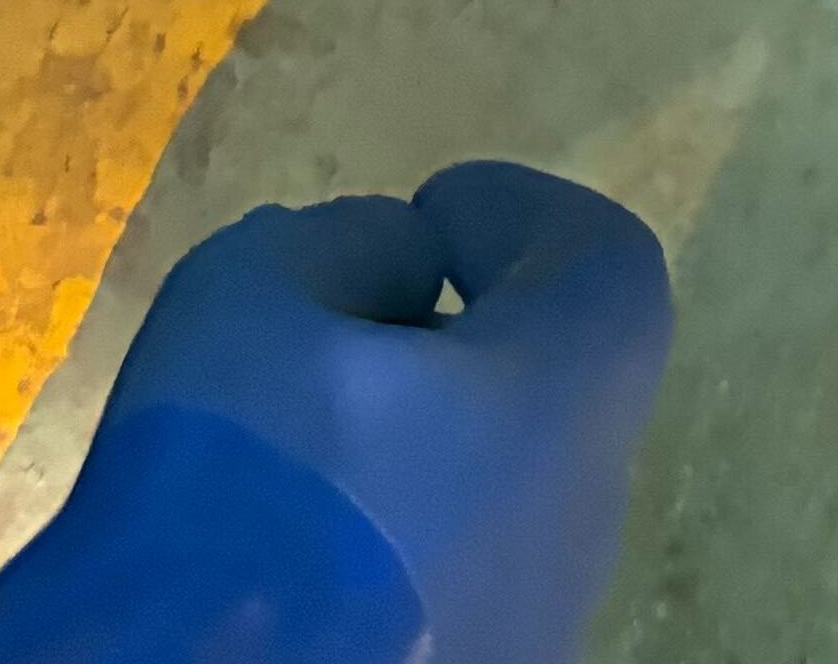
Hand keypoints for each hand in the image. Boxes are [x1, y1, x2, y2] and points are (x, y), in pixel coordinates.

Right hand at [103, 160, 673, 660]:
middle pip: (553, 394)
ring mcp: (534, 636)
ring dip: (427, 457)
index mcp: (568, 405)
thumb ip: (342, 245)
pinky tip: (293, 564)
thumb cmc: (233, 492)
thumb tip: (394, 264)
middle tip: (353, 330)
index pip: (605, 268)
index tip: (430, 216)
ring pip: (502, 509)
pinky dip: (395, 555)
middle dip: (463, 345)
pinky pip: (455, 598)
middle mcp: (584, 526)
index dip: (519, 218)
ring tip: (302, 451)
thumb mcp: (247, 300)